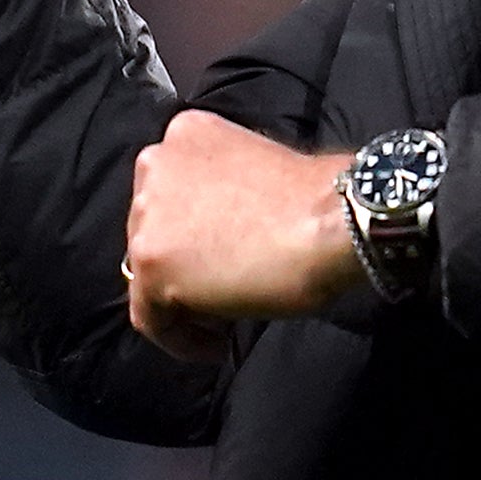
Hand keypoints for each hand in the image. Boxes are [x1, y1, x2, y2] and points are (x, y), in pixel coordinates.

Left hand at [122, 109, 361, 358]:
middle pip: (154, 230)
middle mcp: (156, 164)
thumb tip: (224, 234)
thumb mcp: (259, 173)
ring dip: (184, 300)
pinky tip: (214, 345)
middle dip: (186, 264)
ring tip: (224, 320)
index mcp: (185, 134)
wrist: (333, 221)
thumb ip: (226, 196)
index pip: (172, 195)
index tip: (227, 257)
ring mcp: (148, 214)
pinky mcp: (152, 263)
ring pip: (149, 273)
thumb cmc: (319, 200)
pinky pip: (152, 318)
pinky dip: (180, 338)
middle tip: (226, 290)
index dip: (195, 233)